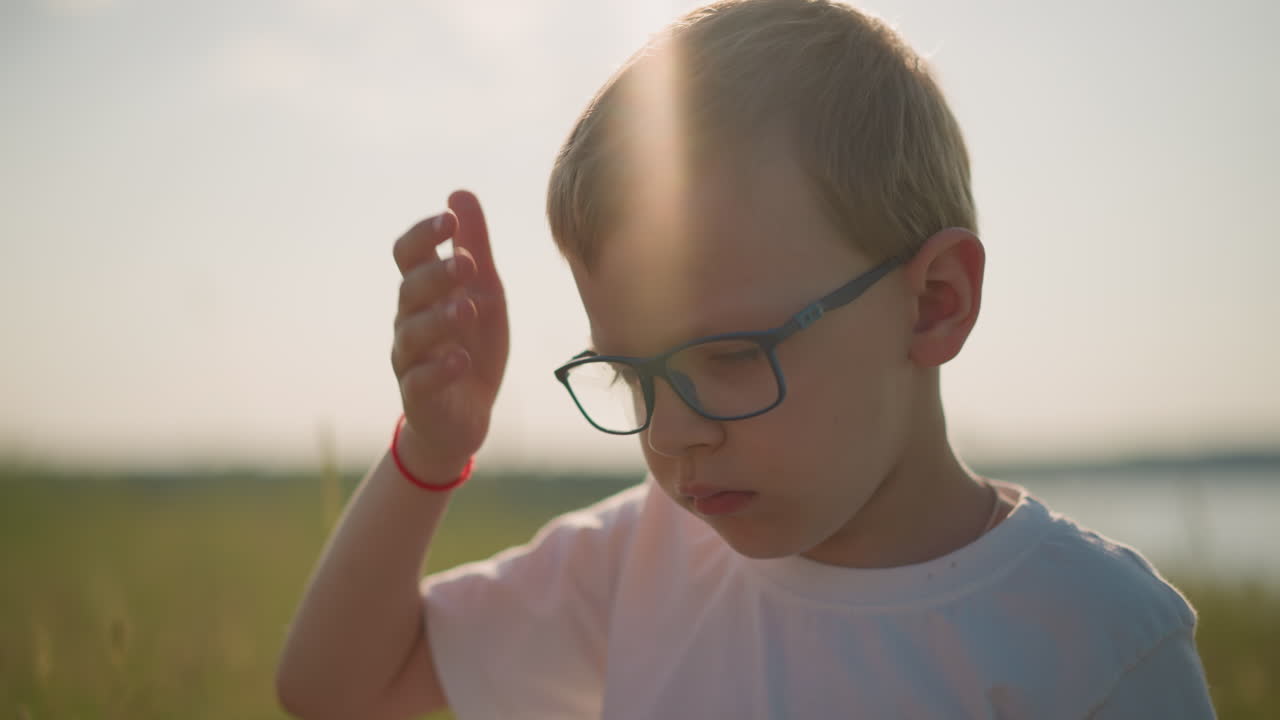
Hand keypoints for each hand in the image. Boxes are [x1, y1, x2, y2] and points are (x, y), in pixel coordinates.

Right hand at [390, 190, 508, 476]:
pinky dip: (440, 369)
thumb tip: (459, 192)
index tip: (448, 220)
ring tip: (467, 309)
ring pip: (412, 333)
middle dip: (436, 275)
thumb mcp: (483, 290)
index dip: (422, 236)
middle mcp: (409, 321)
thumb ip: (474, 245)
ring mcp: (411, 359)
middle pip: (409, 290)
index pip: (408, 255)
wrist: (466, 414)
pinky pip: (421, 380)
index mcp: (424, 292)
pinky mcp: (420, 395)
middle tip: (468, 264)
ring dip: (439, 319)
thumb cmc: (471, 343)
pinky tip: (462, 359)